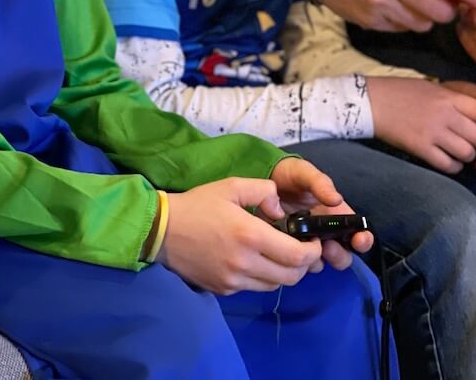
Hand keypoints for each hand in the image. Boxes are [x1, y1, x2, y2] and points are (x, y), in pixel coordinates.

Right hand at [159, 176, 324, 293]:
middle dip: (303, 264)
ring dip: (284, 272)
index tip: (313, 240)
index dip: (312, 250)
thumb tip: (280, 209)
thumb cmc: (198, 204)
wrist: (162, 230)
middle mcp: (245, 263)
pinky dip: (263, 277)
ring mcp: (234, 281)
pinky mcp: (224, 290)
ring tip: (279, 254)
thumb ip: (263, 190)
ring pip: (274, 285)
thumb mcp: (231, 186)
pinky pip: (254, 287)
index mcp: (250, 235)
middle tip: (300, 248)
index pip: (296, 256)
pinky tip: (255, 260)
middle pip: (291, 277)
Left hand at [270, 156, 373, 266]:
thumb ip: (320, 183)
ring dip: (318, 259)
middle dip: (339, 254)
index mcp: (335, 214)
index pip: (357, 233)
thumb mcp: (305, 173)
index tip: (359, 240)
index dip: (362, 240)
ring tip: (306, 246)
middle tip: (328, 246)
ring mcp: (307, 242)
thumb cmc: (289, 174)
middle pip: (343, 254)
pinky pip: (299, 264)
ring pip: (321, 262)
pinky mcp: (289, 249)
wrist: (262, 178)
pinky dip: (297, 261)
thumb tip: (337, 200)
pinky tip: (288, 248)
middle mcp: (325, 232)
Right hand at [367, 76, 475, 175]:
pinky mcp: (421, 148)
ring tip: (456, 151)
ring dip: (466, 156)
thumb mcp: (433, 87)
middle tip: (472, 143)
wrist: (370, 101)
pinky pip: (449, 165)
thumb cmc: (401, 92)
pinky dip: (452, 166)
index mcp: (449, 97)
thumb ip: (457, 99)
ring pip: (467, 153)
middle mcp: (445, 114)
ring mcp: (433, 132)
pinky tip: (445, 159)